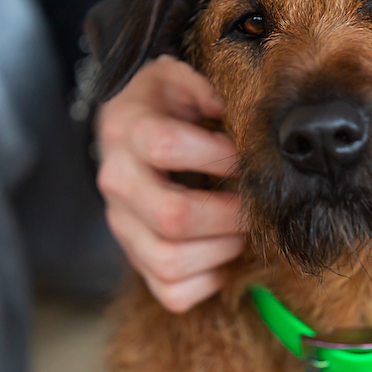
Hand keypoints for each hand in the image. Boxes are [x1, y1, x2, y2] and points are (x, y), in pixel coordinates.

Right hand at [96, 56, 244, 311]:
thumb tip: (228, 108)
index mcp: (127, 131)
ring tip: (241, 229)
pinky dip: (207, 281)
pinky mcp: (136, 261)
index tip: (243, 155)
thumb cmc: (166, 106)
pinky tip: (221, 253)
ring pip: (170, 261)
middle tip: (253, 203)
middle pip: (172, 215)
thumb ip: (203, 85)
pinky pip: (171, 293)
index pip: (164, 146)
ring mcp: (123, 228)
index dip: (216, 153)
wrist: (129, 133)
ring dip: (222, 249)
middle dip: (228, 213)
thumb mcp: (178, 78)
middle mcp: (118, 183)